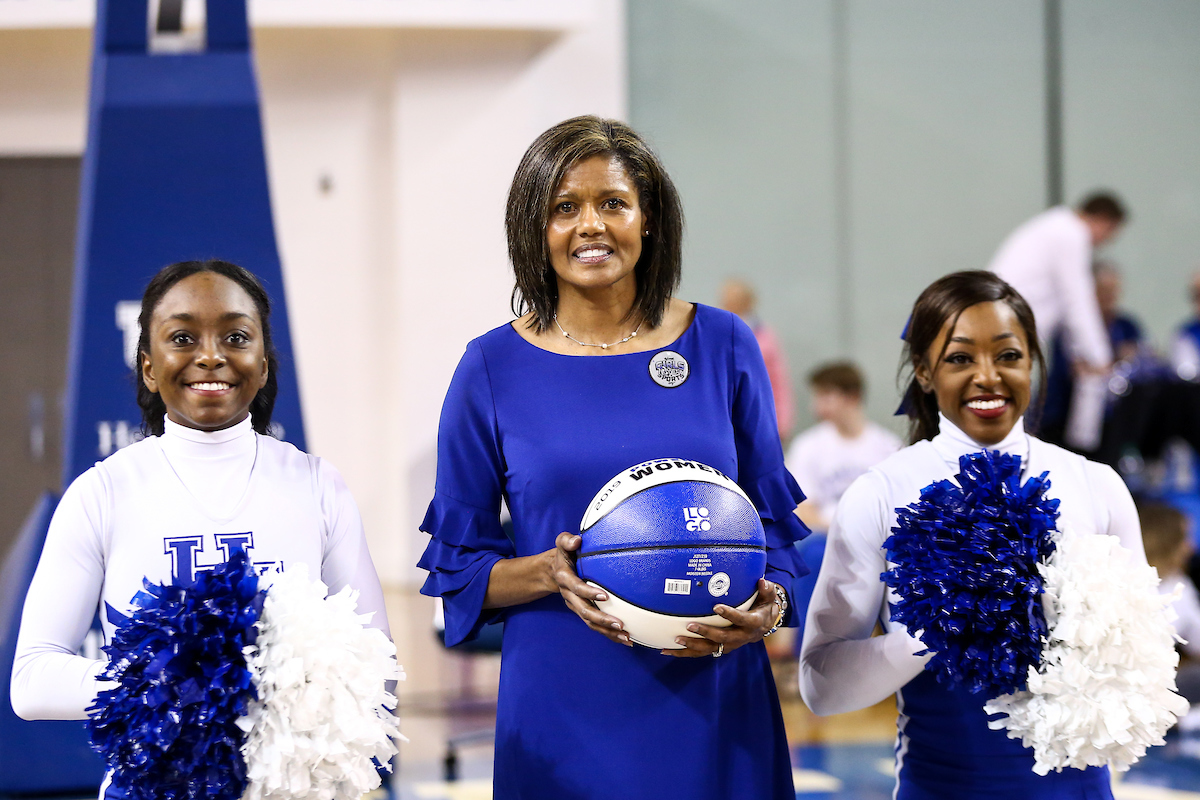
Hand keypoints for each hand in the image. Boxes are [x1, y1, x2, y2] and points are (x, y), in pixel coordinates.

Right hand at [547, 532, 631, 645]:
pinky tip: (626, 638)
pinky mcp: (583, 611)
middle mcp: (570, 596)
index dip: (589, 593)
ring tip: (627, 637)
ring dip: (608, 632)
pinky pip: (595, 625)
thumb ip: (567, 541)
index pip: (577, 588)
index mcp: (565, 579)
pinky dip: (609, 634)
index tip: (605, 596)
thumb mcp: (562, 543)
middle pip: (585, 611)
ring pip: (591, 623)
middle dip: (602, 619)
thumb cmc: (563, 554)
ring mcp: (576, 606)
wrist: (553, 571)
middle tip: (620, 624)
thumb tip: (577, 540)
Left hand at [663, 578, 780, 657]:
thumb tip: (760, 581)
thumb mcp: (769, 596)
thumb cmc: (764, 605)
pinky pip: (702, 652)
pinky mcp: (720, 648)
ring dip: (692, 646)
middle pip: (722, 638)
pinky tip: (668, 650)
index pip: (742, 619)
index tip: (717, 606)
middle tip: (689, 625)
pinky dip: (685, 653)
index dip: (730, 614)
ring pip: (710, 649)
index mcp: (753, 623)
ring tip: (676, 640)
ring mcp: (730, 645)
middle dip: (706, 633)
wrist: (765, 624)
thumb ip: (766, 589)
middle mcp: (741, 637)